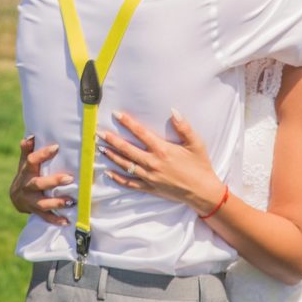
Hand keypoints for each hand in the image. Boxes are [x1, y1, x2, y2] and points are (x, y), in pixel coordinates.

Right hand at [9, 136, 73, 225]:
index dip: (43, 154)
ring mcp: (30, 201)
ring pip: (42, 203)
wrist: (16, 197)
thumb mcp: (26, 163)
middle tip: (70, 178)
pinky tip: (67, 220)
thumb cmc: (27, 175)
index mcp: (26, 172)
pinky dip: (56, 219)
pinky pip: (45, 217)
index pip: (32, 161)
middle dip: (53, 181)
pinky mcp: (34, 211)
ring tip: (71, 201)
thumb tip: (30, 136)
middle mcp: (27, 186)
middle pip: (37, 184)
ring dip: (56, 202)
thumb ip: (29, 151)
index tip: (56, 147)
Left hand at [98, 110, 225, 216]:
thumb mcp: (196, 144)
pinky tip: (108, 173)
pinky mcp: (149, 187)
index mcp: (163, 150)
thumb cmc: (200, 166)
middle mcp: (152, 163)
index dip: (128, 123)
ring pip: (125, 165)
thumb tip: (174, 111)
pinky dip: (117, 178)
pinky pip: (129, 183)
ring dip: (112, 156)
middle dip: (112, 140)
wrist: (202, 191)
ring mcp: (149, 176)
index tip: (117, 115)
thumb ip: (185, 127)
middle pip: (127, 149)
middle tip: (99, 133)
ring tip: (101, 148)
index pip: (141, 133)